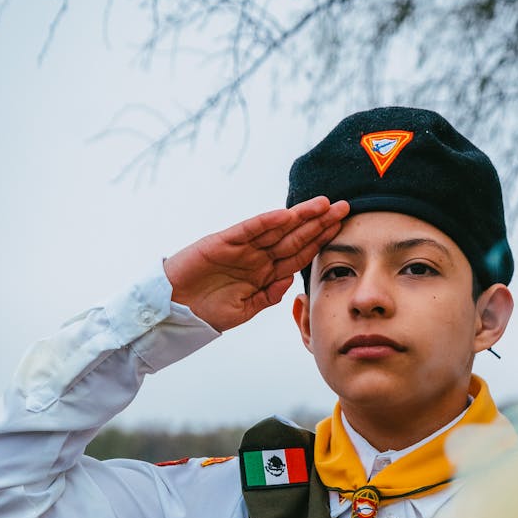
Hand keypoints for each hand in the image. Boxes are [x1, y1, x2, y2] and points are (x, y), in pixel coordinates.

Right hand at [164, 196, 349, 331]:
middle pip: (294, 237)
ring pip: (276, 229)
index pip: (298, 254)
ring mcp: (241, 248)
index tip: (342, 230)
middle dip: (319, 223)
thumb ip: (267, 296)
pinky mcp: (222, 242)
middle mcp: (256, 257)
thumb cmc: (205, 311)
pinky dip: (266, 222)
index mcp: (264, 273)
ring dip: (299, 217)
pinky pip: (248, 230)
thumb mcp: (244, 310)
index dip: (320, 241)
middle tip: (344, 208)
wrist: (173, 310)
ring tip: (323, 205)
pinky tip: (285, 215)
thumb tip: (289, 282)